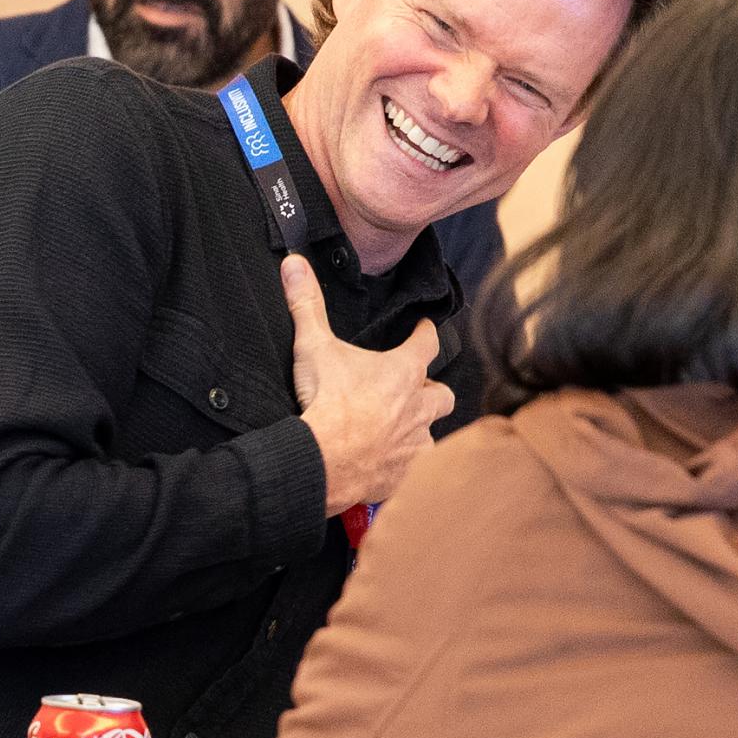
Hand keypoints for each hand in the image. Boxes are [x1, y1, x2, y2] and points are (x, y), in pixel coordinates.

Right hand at [284, 255, 454, 516]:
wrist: (325, 459)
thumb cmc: (326, 400)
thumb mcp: (314, 346)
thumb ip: (307, 304)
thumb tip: (294, 263)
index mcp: (403, 371)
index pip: (427, 342)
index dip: (426, 332)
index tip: (424, 328)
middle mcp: (418, 406)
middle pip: (443, 394)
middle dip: (433, 391)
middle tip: (416, 390)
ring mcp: (414, 442)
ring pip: (431, 434)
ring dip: (419, 431)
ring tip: (402, 431)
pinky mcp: (405, 474)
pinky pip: (414, 470)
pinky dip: (404, 467)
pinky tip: (390, 467)